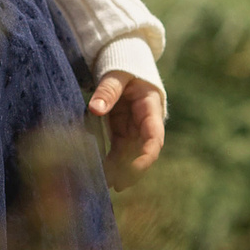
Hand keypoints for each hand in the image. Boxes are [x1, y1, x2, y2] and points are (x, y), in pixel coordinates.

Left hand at [87, 72, 164, 190]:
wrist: (125, 65)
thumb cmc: (125, 67)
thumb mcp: (118, 74)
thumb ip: (108, 89)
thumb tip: (95, 108)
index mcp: (151, 109)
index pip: (154, 139)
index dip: (146, 157)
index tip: (133, 170)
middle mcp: (145, 124)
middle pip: (142, 153)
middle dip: (130, 170)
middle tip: (115, 184)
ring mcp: (133, 129)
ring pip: (129, 156)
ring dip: (118, 171)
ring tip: (103, 184)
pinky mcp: (122, 132)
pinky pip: (117, 152)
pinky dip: (110, 163)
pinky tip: (99, 174)